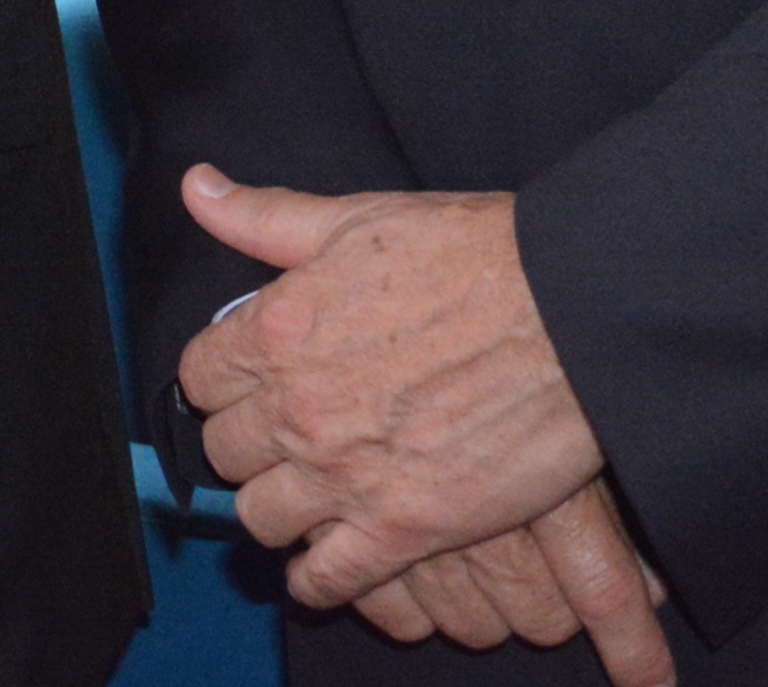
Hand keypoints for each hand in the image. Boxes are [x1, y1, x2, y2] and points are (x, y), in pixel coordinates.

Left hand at [175, 169, 649, 671]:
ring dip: (277, 507)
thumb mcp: (358, 218)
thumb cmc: (471, 255)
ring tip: (308, 493)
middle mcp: (297, 410)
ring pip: (260, 519)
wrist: (571, 315)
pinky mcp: (402, 529)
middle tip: (284, 436)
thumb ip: (266, 217)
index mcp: (276, 330)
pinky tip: (329, 561)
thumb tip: (196, 187)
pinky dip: (318, 579)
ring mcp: (345, 476)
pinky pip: (326, 580)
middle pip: (223, 452)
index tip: (250, 381)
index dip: (222, 379)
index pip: (198, 376)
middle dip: (248, 443)